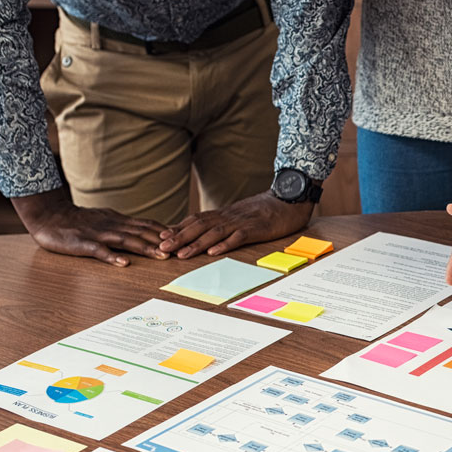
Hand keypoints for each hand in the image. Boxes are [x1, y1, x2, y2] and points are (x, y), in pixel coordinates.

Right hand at [12, 189, 167, 265]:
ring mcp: (98, 234)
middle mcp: (112, 225)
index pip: (147, 224)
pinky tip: (123, 263)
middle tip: (182, 249)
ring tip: (162, 256)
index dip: (166, 231)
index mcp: (118, 221)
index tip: (184, 238)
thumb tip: (146, 230)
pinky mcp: (82, 244)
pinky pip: (98, 251)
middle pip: (142, 232)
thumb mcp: (105, 219)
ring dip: (145, 248)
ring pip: (126, 240)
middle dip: (163, 241)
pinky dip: (111, 256)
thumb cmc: (78, 220)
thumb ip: (124, 225)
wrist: (48, 214)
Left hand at [158, 192, 313, 258]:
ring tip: (181, 254)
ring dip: (196, 243)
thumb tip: (210, 232)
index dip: (178, 229)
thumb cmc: (268, 209)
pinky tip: (213, 252)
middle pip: (199, 226)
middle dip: (179, 237)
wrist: (290, 197)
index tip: (161, 237)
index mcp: (225, 214)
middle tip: (162, 247)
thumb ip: (227, 221)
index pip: (196, 220)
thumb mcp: (243, 214)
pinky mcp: (256, 228)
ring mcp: (242, 222)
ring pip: (214, 232)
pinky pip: (238, 237)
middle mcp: (229, 216)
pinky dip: (224, 244)